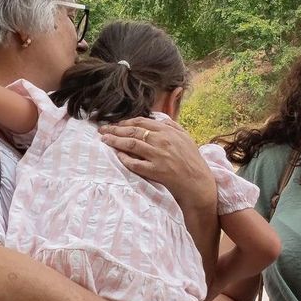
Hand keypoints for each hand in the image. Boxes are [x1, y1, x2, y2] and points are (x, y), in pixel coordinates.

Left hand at [99, 118, 215, 209]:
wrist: (198, 182)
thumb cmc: (192, 160)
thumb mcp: (185, 137)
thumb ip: (172, 125)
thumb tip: (158, 118)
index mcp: (168, 131)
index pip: (141, 122)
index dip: (125, 122)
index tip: (116, 124)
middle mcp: (162, 141)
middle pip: (133, 131)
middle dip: (115, 129)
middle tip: (102, 130)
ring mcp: (158, 156)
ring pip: (131, 145)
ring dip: (115, 141)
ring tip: (104, 140)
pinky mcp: (156, 171)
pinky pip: (135, 163)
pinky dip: (125, 159)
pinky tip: (117, 156)